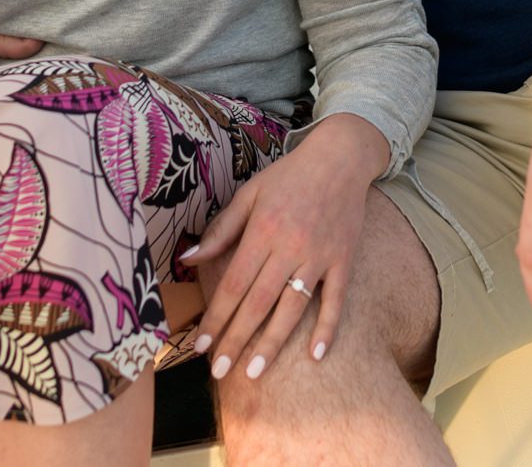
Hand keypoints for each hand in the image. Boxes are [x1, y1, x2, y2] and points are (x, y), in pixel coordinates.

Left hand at [185, 113, 388, 379]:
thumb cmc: (289, 176)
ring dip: (273, 343)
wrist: (341, 158)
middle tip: (219, 372)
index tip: (200, 346)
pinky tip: (316, 355)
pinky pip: (336, 299)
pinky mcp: (344, 259)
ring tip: (254, 371)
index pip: (234, 284)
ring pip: (293, 308)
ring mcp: (320, 255)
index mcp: (263, 230)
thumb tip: (187, 259)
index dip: (216, 317)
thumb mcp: (249, 194)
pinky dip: (328, 328)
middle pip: (259, 303)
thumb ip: (220, 230)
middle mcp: (291, 246)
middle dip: (236, 340)